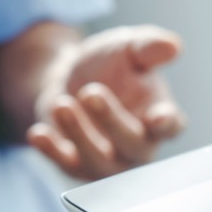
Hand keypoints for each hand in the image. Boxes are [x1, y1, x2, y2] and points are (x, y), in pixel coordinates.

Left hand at [27, 25, 186, 180]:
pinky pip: (66, 165)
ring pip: (99, 161)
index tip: (158, 116)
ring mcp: (108, 160)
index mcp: (158, 115)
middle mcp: (138, 145)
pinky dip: (51, 151)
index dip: (167, 124)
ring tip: (61, 104)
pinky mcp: (76, 165)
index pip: (171, 126)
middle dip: (112, 121)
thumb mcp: (128, 48)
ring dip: (80, 135)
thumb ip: (149, 47)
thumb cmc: (110, 65)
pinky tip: (38, 134)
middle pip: (133, 145)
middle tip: (90, 92)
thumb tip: (173, 47)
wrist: (69, 76)